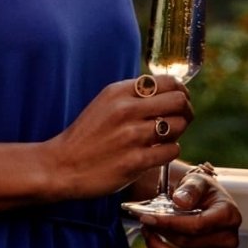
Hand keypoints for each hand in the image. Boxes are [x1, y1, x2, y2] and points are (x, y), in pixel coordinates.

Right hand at [47, 75, 192, 200]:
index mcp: (119, 92)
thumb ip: (134, 95)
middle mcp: (126, 110)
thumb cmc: (87, 135)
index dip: (181, 91)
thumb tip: (170, 90)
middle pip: (179, 101)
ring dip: (177, 133)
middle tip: (181, 120)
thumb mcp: (106, 104)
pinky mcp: (134, 162)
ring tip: (164, 139)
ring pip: (178, 125)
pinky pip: (171, 150)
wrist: (61, 166)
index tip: (180, 101)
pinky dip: (169, 152)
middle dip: (186, 110)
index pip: (168, 81)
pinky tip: (157, 154)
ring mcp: (131, 136)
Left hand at [140, 165, 241, 247]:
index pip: (198, 225)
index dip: (169, 223)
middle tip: (146, 223)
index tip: (148, 218)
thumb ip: (190, 188)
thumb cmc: (199, 192)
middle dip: (161, 233)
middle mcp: (229, 240)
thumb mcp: (196, 181)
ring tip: (150, 237)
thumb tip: (180, 201)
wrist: (202, 203)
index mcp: (229, 215)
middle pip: (188, 244)